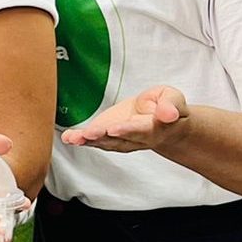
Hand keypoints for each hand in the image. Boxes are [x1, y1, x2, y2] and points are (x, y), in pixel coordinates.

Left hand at [61, 85, 190, 151]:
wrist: (161, 119)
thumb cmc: (166, 106)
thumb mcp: (173, 99)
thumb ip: (170, 105)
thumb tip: (168, 113)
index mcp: (154, 127)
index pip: (141, 130)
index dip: (128, 130)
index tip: (115, 129)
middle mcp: (136, 138)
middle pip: (120, 139)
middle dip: (104, 136)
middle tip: (89, 133)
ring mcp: (122, 139)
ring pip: (106, 142)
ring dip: (89, 141)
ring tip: (74, 138)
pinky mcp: (109, 135)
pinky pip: (96, 140)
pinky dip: (81, 140)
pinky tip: (69, 138)